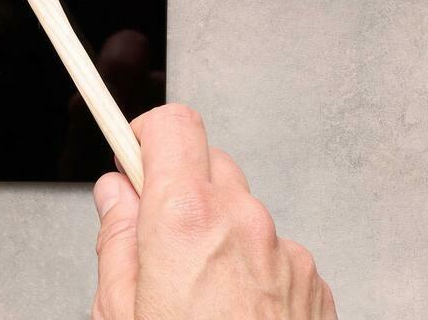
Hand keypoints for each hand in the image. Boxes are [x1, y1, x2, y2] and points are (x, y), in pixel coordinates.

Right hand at [91, 104, 335, 318]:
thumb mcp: (118, 314)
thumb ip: (116, 242)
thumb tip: (114, 197)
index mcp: (186, 220)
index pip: (172, 127)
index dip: (144, 134)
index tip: (128, 148)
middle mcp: (243, 222)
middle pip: (208, 165)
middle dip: (178, 188)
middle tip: (152, 236)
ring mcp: (286, 253)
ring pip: (243, 212)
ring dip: (217, 232)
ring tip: (195, 296)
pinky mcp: (314, 283)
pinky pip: (274, 252)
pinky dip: (251, 269)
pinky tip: (231, 316)